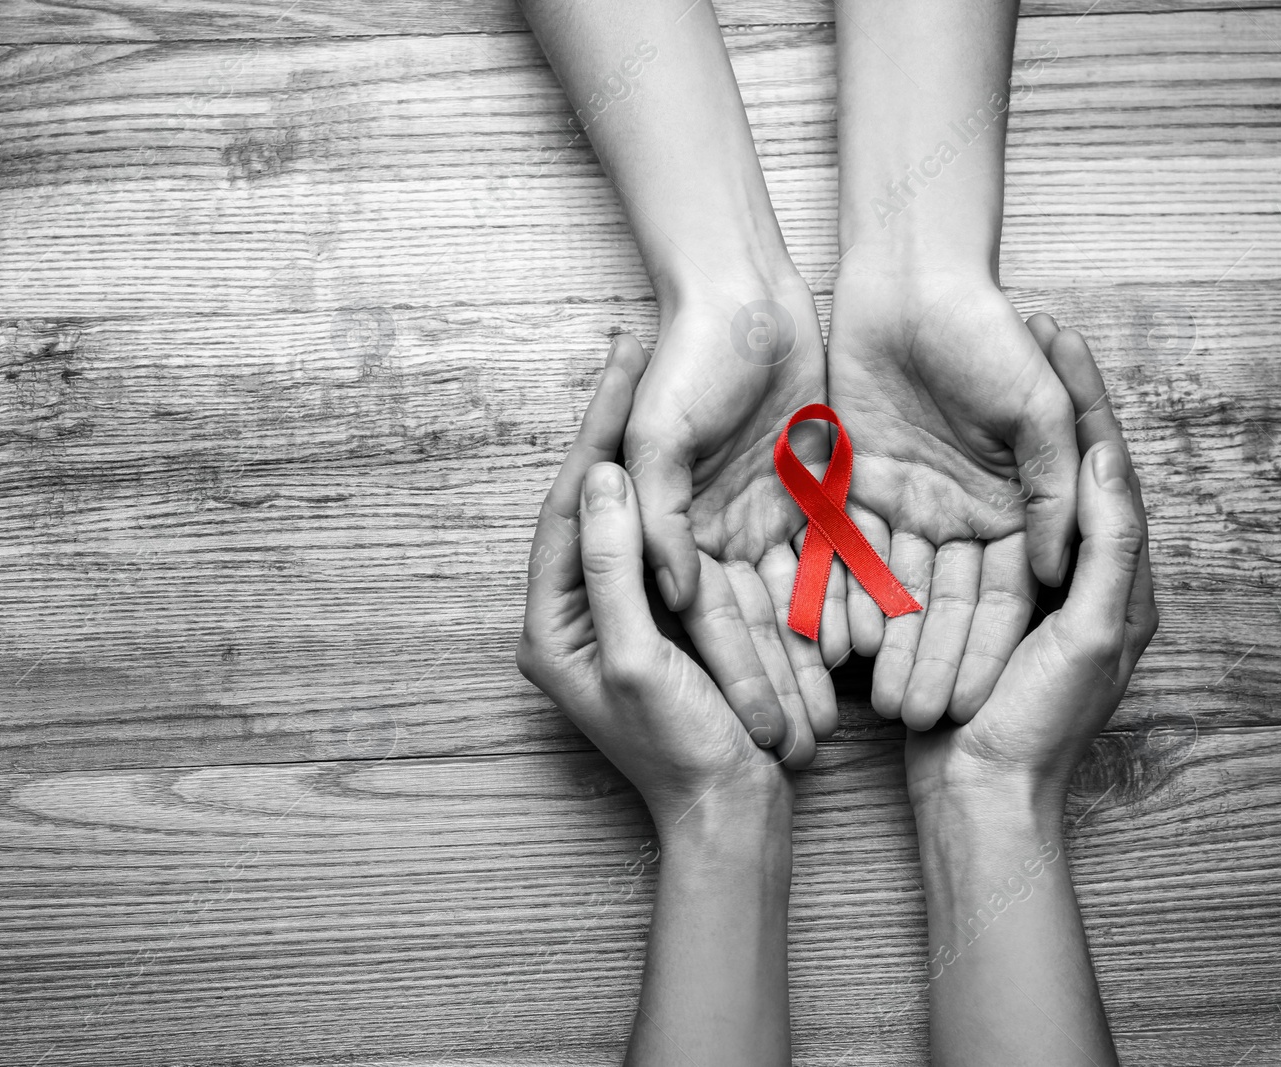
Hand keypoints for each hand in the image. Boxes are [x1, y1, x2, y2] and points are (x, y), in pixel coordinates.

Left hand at [518, 334, 796, 826]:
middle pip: (593, 500)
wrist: (731, 811)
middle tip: (633, 347)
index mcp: (550, 623)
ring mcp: (618, 610)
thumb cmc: (680, 750)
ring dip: (642, 446)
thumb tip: (598, 481)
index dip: (593, 435)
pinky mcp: (660, 616)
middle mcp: (575, 610)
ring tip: (657, 372)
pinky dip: (676, 487)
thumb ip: (610, 573)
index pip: (567, 509)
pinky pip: (663, 537)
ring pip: (629, 510)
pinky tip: (697, 438)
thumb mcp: (634, 659)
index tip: (620, 367)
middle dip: (612, 425)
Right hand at [623, 278, 833, 769]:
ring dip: (817, 655)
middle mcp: (722, 534)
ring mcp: (770, 517)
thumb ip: (659, 517)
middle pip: (755, 622)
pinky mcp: (816, 493)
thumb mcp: (656, 438)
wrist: (739, 297)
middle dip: (779, 684)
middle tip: (804, 748)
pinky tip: (871, 646)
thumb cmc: (683, 361)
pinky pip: (839, 554)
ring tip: (840, 715)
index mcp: (672, 530)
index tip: (757, 731)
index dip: (734, 674)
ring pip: (800, 598)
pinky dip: (853, 597)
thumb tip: (673, 593)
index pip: (707, 618)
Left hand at [824, 257, 1081, 728]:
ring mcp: (901, 504)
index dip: (983, 649)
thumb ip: (1053, 488)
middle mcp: (955, 515)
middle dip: (925, 660)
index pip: (1001, 595)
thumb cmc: (992, 336)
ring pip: (887, 587)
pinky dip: (831, 589)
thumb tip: (1051, 568)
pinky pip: (838, 548)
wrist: (915, 281)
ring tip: (865, 693)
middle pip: (941, 604)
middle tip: (907, 718)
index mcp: (1012, 507)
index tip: (968, 704)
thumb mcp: (1040, 412)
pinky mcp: (849, 484)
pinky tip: (823, 638)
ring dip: (877, 639)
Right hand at [905, 318, 1157, 815]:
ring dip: (945, 429)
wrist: (979, 798)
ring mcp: (979, 575)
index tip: (1050, 326)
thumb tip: (1105, 460)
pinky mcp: (929, 596)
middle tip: (988, 326)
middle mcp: (1038, 561)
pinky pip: (912, 531)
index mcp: (1097, 567)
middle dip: (1006, 394)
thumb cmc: (1046, 723)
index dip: (1075, 389)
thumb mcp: (1096, 634)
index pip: (1090, 459)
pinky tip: (877, 440)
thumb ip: (1108, 547)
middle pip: (1023, 461)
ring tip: (930, 362)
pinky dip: (899, 485)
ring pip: (964, 484)